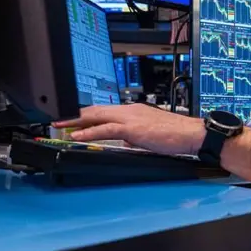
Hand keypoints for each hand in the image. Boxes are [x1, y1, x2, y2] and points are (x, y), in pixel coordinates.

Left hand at [52, 104, 205, 155]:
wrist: (192, 133)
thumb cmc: (177, 134)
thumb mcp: (150, 135)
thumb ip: (135, 136)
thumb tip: (125, 141)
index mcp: (134, 110)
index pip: (105, 110)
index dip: (86, 114)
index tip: (73, 119)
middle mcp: (130, 110)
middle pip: (96, 109)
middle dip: (75, 114)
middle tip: (58, 118)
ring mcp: (131, 117)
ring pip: (97, 115)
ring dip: (76, 121)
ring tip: (61, 124)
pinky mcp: (133, 128)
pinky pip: (106, 129)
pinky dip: (89, 132)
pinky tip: (77, 135)